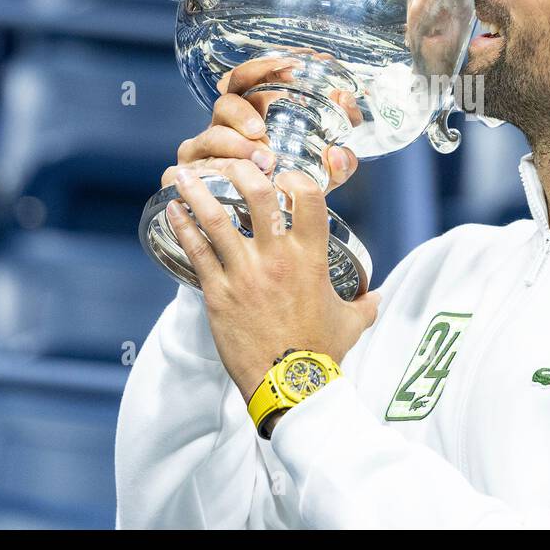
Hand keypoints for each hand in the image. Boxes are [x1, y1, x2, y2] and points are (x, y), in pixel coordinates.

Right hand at [163, 53, 362, 193]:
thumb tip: (339, 153)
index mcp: (254, 112)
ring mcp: (204, 149)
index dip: (268, 65)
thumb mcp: (320, 176)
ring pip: (212, 135)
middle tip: (263, 128)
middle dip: (245, 109)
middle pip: (227, 97)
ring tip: (263, 162)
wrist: (256, 231)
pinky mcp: (185, 176)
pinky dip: (209, 173)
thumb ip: (338, 164)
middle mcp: (226, 124)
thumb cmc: (287, 192)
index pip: (254, 76)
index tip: (296, 63)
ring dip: (237, 146)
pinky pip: (189, 169)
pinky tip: (226, 182)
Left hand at [166, 161, 379, 402]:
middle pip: (258, 195)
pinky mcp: (218, 294)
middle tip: (231, 162)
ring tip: (184, 174)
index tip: (283, 174)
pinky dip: (183, 227)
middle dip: (242, 170)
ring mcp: (244, 274)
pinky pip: (196, 252)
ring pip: (216, 219)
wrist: (292, 387)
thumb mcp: (351, 322)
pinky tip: (173, 211)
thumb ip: (364, 303)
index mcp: (311, 257)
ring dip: (198, 192)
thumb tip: (375, 296)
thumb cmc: (322, 353)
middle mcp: (277, 258)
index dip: (295, 176)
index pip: (307, 197)